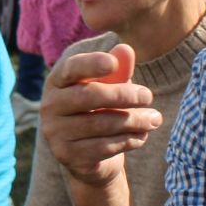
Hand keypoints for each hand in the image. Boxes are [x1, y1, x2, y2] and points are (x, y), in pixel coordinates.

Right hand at [41, 45, 160, 187]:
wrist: (89, 154)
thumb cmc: (100, 109)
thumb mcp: (109, 87)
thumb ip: (117, 69)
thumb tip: (126, 50)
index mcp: (57, 81)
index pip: (71, 68)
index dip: (91, 64)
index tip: (113, 63)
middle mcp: (50, 105)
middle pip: (88, 96)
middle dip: (123, 95)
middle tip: (148, 96)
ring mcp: (55, 132)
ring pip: (99, 124)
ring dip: (133, 121)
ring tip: (155, 119)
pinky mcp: (67, 155)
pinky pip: (102, 146)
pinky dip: (127, 140)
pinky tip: (142, 136)